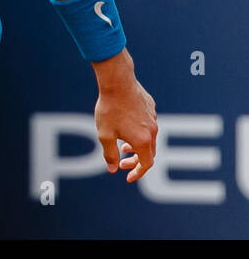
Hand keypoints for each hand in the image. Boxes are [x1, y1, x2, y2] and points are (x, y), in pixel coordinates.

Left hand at [91, 50, 157, 182]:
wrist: (117, 82)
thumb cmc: (110, 109)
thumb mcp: (105, 135)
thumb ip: (109, 154)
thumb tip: (112, 169)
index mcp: (143, 140)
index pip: (146, 164)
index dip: (137, 172)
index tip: (128, 176)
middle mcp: (152, 131)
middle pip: (149, 153)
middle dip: (135, 160)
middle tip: (121, 162)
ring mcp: (153, 118)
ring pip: (149, 138)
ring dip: (137, 146)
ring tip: (123, 146)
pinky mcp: (150, 108)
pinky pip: (147, 124)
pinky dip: (138, 132)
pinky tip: (126, 126)